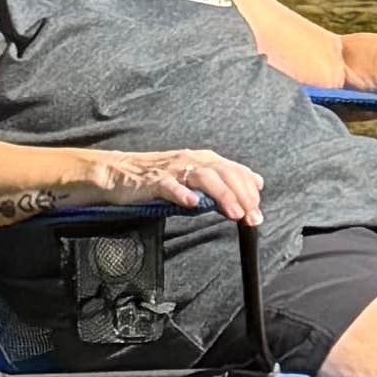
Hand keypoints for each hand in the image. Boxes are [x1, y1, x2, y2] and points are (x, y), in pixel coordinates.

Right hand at [97, 144, 263, 223]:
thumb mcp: (196, 174)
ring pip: (203, 177)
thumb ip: (225, 179)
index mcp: (204, 159)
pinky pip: (170, 186)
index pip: (235, 171)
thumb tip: (257, 183)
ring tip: (234, 213)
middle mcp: (192, 160)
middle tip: (251, 217)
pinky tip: (192, 204)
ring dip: (222, 195)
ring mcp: (173, 169)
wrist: (120, 172)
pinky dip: (182, 193)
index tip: (257, 212)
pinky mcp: (153, 181)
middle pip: (224, 173)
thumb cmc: (159, 176)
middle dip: (242, 195)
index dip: (250, 191)